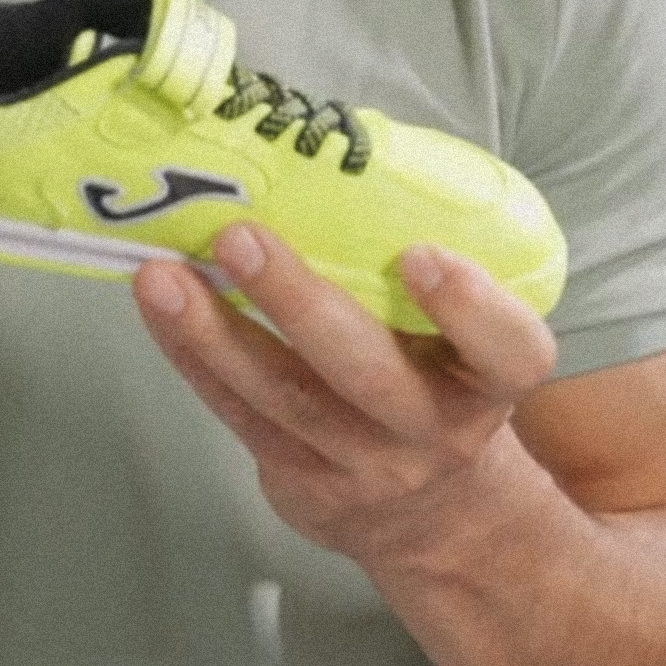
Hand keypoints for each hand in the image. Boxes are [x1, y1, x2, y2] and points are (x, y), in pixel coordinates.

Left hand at [131, 227, 557, 569]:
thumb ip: (422, 270)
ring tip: (162, 275)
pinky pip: (238, 415)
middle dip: (297, 302)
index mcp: (489, 378)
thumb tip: (328, 151)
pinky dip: (192, 355)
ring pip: (283, 396)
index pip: (507, 349)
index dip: (470, 306)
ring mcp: (362, 463)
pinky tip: (157, 306)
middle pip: (365, 370)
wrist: (434, 515)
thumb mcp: (464, 340)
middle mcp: (431, 428)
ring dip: (214, 331)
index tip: (420, 254)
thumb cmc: (438, 379)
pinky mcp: (300, 482)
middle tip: (239, 237)